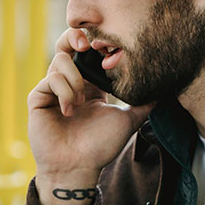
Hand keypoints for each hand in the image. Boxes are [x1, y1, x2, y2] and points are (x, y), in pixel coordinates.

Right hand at [27, 28, 154, 204]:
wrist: (78, 167)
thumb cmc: (101, 146)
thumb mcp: (129, 119)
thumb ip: (145, 102)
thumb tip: (165, 88)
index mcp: (91, 83)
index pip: (90, 50)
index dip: (98, 42)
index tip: (110, 47)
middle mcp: (71, 81)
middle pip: (68, 43)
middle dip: (77, 36)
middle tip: (88, 44)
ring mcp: (53, 88)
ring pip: (60, 58)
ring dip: (75, 76)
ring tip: (83, 100)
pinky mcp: (39, 98)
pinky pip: (51, 78)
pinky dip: (64, 90)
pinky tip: (70, 110)